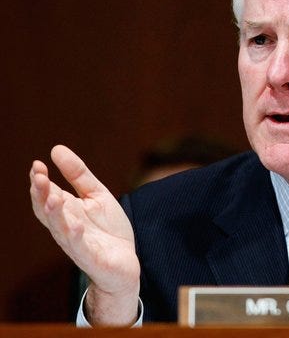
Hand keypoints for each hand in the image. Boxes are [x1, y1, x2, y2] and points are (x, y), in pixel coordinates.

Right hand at [29, 145, 139, 324]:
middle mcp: (66, 227)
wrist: (125, 264)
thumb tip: (55, 149)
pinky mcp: (91, 257)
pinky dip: (76, 236)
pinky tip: (76, 224)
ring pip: (60, 229)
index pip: (47, 195)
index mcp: (66, 211)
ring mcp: (77, 243)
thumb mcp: (97, 195)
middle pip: (48, 210)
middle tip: (38, 176)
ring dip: (54, 214)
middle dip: (41, 194)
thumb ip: (78, 175)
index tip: (37, 164)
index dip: (40, 181)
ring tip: (52, 197)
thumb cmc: (108, 230)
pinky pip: (80, 247)